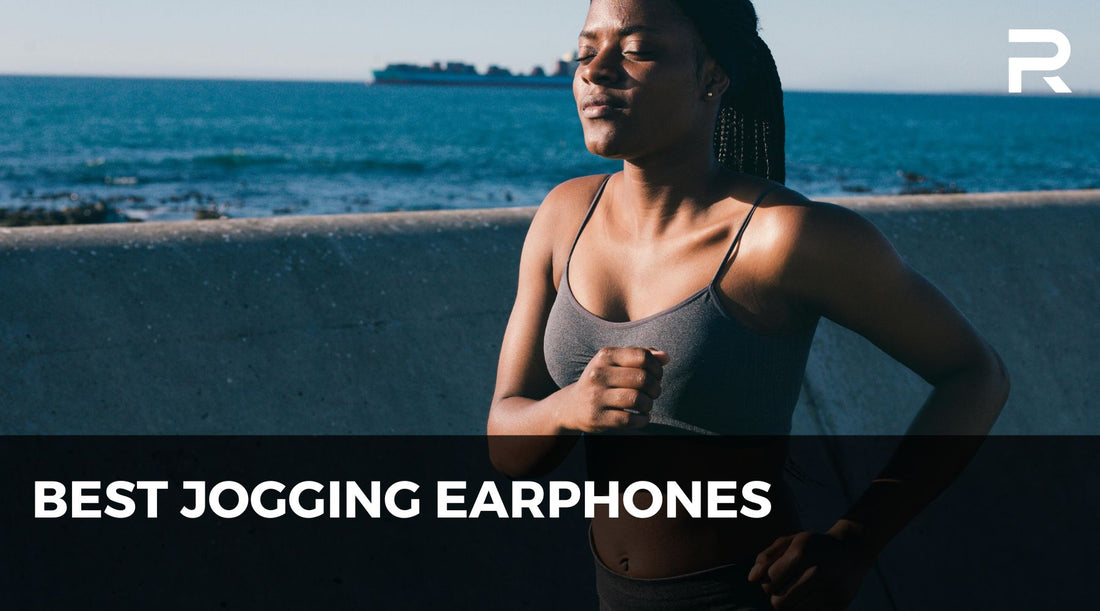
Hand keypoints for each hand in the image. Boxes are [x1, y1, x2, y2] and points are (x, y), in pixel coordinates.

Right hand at [561, 346, 668, 431]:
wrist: (572, 406)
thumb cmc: (603, 381)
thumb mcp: (616, 363)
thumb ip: (641, 355)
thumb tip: (665, 357)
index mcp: (605, 355)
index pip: (642, 356)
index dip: (657, 368)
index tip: (657, 376)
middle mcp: (597, 374)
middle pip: (643, 378)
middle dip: (655, 388)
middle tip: (654, 393)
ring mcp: (595, 396)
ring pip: (637, 399)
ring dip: (649, 404)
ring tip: (646, 405)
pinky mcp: (597, 417)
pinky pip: (630, 419)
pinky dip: (642, 419)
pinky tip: (641, 417)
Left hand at [747, 526, 875, 610]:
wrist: (853, 550)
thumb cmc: (815, 546)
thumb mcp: (791, 541)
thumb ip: (767, 556)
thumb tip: (751, 578)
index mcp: (803, 553)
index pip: (771, 579)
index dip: (767, 579)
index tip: (775, 575)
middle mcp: (817, 572)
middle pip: (779, 602)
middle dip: (775, 596)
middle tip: (781, 587)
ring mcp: (829, 591)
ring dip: (789, 604)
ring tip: (795, 591)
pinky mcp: (838, 605)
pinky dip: (804, 608)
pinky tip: (808, 596)